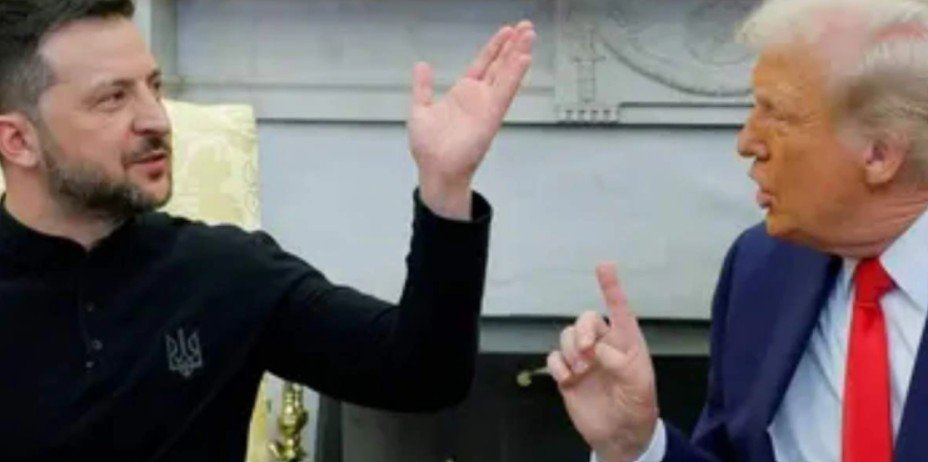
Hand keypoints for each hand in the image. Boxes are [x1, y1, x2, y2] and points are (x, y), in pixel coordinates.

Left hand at [408, 21, 534, 218]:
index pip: (483, 64)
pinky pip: (505, 92)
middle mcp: (479, 97)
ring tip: (529, 34)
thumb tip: (422, 65)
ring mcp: (487, 106)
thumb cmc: (429, 147)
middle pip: (500, 65)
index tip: (507, 32)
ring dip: (518, 54)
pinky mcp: (492, 116)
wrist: (435, 170)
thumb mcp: (420, 109)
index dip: (494, 48)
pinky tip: (524, 58)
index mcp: (464, 94)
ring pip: (506, 74)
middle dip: (513, 46)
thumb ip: (423, 87)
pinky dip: (515, 74)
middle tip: (526, 27)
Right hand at [547, 263, 658, 461]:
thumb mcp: (639, 385)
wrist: (620, 437)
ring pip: (567, 336)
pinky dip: (558, 365)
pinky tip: (567, 379)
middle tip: (587, 354)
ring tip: (580, 371)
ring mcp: (584, 360)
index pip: (619, 310)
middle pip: (586, 320)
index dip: (611, 287)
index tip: (604, 266)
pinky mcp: (568, 375)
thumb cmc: (637, 408)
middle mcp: (604, 346)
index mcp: (626, 343)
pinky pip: (554, 357)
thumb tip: (598, 350)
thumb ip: (621, 363)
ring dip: (570, 350)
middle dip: (582, 331)